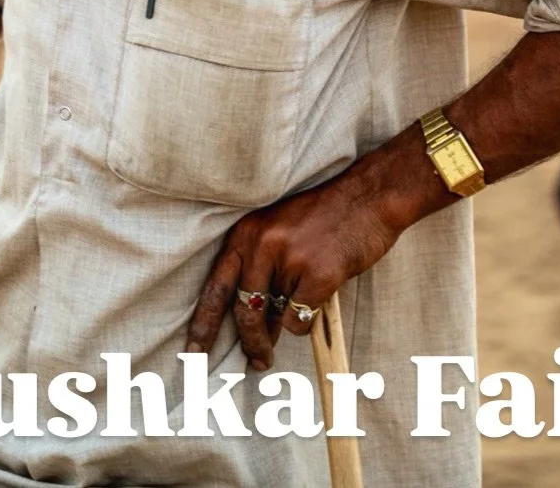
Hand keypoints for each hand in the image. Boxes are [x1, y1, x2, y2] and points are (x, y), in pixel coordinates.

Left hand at [186, 166, 402, 370]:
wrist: (367, 197)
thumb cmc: (323, 218)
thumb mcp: (279, 233)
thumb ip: (261, 271)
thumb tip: (256, 327)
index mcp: (247, 232)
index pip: (216, 286)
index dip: (203, 323)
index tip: (192, 352)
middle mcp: (262, 244)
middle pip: (244, 311)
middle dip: (249, 343)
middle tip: (256, 362)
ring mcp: (290, 260)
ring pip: (276, 317)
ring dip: (284, 325)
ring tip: (298, 308)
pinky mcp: (318, 275)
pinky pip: (301, 320)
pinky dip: (309, 318)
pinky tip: (321, 293)